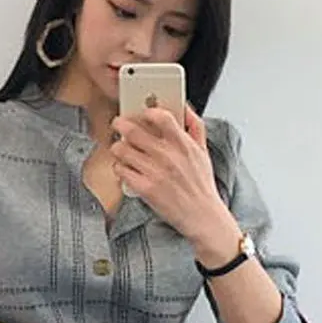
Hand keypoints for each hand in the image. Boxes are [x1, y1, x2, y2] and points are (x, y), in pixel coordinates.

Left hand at [110, 103, 231, 243]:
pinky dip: (119, 168)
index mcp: (183, 144)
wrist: (202, 216)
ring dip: (118, 147)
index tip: (142, 113)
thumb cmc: (201, 185)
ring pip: (122, 149)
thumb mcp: (204, 151)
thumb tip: (185, 106)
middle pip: (133, 131)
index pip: (161, 117)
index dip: (147, 111)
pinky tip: (126, 169)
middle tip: (118, 125)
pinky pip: (121, 170)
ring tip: (121, 149)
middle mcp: (168, 156)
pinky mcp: (145, 188)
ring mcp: (155, 172)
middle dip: (121, 124)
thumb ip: (195, 126)